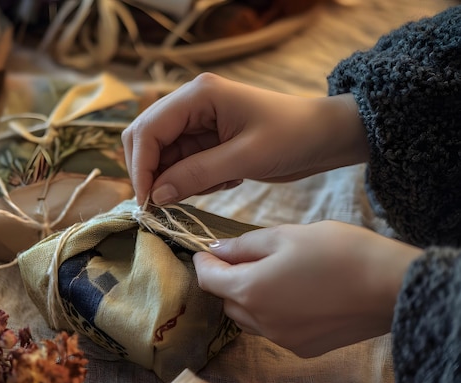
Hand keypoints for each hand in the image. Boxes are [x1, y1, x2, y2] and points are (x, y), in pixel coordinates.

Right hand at [122, 73, 368, 204]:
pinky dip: (192, 180)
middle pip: (146, 138)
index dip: (141, 167)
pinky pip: (182, 164)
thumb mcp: (244, 158)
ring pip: (162, 155)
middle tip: (164, 204)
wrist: (325, 137)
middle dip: (151, 173)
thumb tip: (155, 196)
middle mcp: (191, 103)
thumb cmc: (292, 137)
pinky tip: (225, 182)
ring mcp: (197, 121)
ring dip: (176, 179)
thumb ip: (196, 175)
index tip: (147, 202)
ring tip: (217, 186)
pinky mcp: (205, 140)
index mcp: (198, 94)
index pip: (149, 129)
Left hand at [194, 221, 423, 357]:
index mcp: (250, 291)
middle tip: (246, 256)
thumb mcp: (284, 236)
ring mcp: (283, 339)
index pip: (208, 280)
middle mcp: (261, 322)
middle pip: (227, 301)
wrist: (389, 285)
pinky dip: (272, 312)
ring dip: (248, 297)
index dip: (203, 262)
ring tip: (271, 273)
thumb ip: (244, 246)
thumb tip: (217, 250)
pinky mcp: (305, 348)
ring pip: (249, 318)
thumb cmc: (336, 251)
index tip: (206, 250)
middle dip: (228, 279)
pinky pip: (274, 329)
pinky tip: (294, 293)